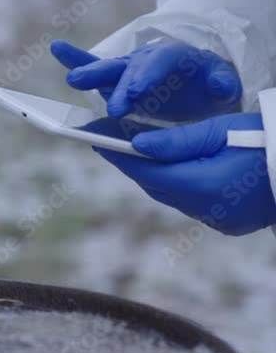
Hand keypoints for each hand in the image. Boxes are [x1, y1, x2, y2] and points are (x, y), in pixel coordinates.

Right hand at [51, 40, 241, 121]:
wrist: (197, 83)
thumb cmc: (207, 85)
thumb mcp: (222, 84)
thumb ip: (222, 83)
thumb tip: (220, 85)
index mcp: (172, 57)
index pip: (156, 66)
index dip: (142, 80)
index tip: (130, 98)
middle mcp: (145, 58)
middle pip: (128, 67)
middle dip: (117, 85)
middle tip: (111, 107)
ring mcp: (127, 68)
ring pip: (107, 68)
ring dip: (90, 73)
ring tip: (73, 80)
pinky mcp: (114, 79)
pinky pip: (92, 66)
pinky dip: (74, 58)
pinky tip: (57, 47)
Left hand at [94, 113, 275, 235]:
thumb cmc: (266, 140)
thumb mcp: (220, 130)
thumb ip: (176, 141)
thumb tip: (136, 146)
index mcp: (201, 186)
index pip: (145, 171)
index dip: (117, 154)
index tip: (93, 137)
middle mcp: (204, 208)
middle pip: (154, 185)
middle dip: (131, 162)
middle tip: (107, 138)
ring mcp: (216, 219)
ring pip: (170, 195)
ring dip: (152, 173)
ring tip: (132, 149)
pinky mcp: (227, 222)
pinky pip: (189, 202)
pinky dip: (176, 184)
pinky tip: (169, 167)